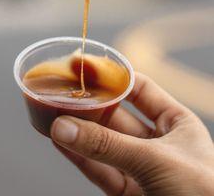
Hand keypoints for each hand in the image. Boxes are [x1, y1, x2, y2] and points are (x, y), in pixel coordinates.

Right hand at [51, 73, 213, 194]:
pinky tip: (61, 142)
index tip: (85, 69)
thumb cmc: (204, 192)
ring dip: (79, 132)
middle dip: (90, 106)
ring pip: (104, 145)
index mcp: (177, 123)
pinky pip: (100, 171)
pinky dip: (79, 157)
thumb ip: (109, 145)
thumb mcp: (156, 159)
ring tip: (53, 117)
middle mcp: (158, 142)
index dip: (112, 77)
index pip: (140, 89)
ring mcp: (142, 168)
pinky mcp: (129, 194)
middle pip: (116, 116)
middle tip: (62, 95)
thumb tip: (64, 126)